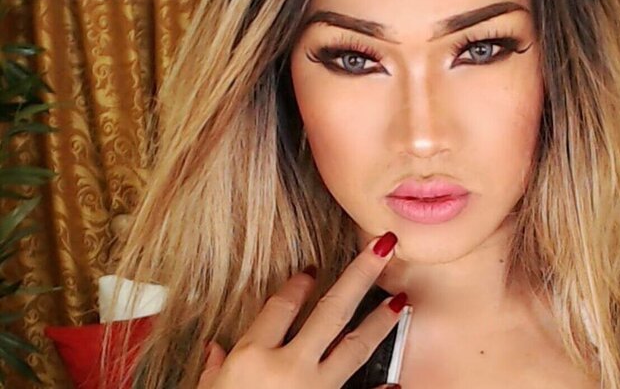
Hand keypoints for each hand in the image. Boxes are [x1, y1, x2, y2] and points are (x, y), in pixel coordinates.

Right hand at [198, 232, 405, 388]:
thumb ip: (215, 371)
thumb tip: (214, 349)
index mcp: (252, 358)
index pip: (280, 307)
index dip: (297, 285)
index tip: (312, 268)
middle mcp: (288, 367)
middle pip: (331, 311)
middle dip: (360, 275)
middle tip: (383, 248)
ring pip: (355, 347)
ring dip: (381, 322)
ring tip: (401, 300)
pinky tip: (396, 383)